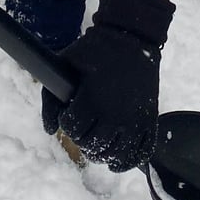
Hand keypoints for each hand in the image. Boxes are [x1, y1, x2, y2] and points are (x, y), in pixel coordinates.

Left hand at [42, 0, 175, 172]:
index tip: (69, 115)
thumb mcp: (64, 64)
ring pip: (114, 154)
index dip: (67, 123)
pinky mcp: (149, 120)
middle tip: (83, 129)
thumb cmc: (94, 50)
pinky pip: (140, 153)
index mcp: (92, 100)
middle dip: (82, 139)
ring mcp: (134, 120)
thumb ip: (51, 98)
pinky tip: (116, 162)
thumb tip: (50, 130)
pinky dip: (127, 162)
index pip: (72, 129)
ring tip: (96, 144)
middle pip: (92, 145)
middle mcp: (114, 114)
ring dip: (101, 153)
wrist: (132, 37)